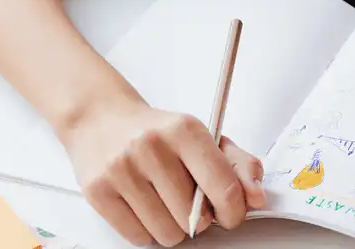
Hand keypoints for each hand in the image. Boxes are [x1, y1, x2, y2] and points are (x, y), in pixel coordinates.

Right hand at [60, 104, 265, 246]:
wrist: (99, 118)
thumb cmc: (158, 133)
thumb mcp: (204, 137)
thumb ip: (239, 165)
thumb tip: (256, 197)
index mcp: (186, 130)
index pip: (225, 188)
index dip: (234, 212)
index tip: (230, 214)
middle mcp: (152, 147)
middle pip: (195, 219)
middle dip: (198, 218)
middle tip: (188, 200)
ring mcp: (122, 169)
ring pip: (167, 233)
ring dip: (172, 227)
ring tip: (164, 203)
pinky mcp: (97, 190)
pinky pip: (138, 237)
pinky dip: (146, 230)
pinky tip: (143, 206)